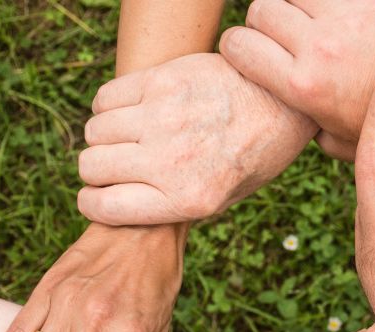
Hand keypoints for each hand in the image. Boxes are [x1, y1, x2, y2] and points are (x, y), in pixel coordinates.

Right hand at [77, 53, 316, 225]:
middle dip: (97, 170)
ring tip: (128, 136)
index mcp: (187, 199)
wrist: (283, 103)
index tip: (97, 196)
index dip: (92, 203)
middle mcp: (171, 161)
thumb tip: (119, 206)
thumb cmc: (252, 156)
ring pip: (95, 131)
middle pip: (92, 167)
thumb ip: (172, 206)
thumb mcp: (223, 199)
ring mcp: (164, 118)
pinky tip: (131, 110)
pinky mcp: (162, 81)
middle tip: (117, 164)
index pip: (104, 207)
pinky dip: (108, 107)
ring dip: (104, 137)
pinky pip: (106, 97)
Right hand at [220, 0, 374, 159]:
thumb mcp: (335, 139)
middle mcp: (319, 48)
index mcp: (301, 85)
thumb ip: (300, 126)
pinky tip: (334, 14)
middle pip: (262, 9)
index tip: (249, 51)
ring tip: (310, 22)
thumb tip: (277, 123)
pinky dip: (324, 0)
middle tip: (284, 37)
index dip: (238, 46)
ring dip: (295, 4)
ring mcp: (346, 18)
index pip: (237, 44)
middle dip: (266, 22)